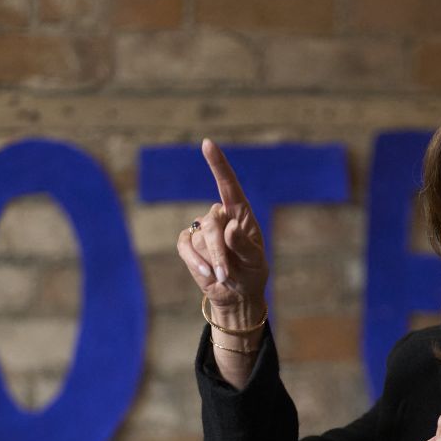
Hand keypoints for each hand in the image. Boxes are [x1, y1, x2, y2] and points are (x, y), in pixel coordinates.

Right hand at [176, 139, 268, 322]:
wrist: (237, 295)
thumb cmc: (251, 273)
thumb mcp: (255, 261)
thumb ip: (244, 245)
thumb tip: (229, 227)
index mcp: (241, 214)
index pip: (228, 185)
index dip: (217, 164)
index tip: (207, 144)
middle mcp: (221, 217)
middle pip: (213, 223)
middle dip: (219, 250)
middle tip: (227, 273)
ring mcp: (202, 229)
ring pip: (199, 237)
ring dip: (211, 260)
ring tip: (224, 275)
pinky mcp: (189, 244)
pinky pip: (185, 246)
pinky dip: (195, 261)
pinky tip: (207, 273)